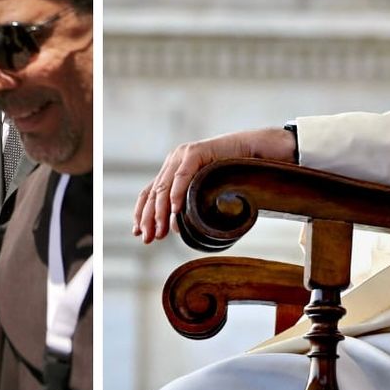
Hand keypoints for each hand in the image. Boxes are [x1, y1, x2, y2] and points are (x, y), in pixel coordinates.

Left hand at [133, 127, 295, 244]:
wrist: (251, 151)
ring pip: (164, 186)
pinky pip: (182, 175)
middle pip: (153, 192)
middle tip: (148, 238)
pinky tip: (174, 209)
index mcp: (172, 169)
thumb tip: (174, 229)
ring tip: (160, 230)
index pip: (149, 192)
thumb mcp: (204, 190)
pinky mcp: (196, 152)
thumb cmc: (231, 173)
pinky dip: (176, 193)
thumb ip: (188, 202)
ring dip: (160, 210)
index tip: (138, 233)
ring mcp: (183, 155)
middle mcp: (173, 161)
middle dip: (148, 217)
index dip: (142, 213)